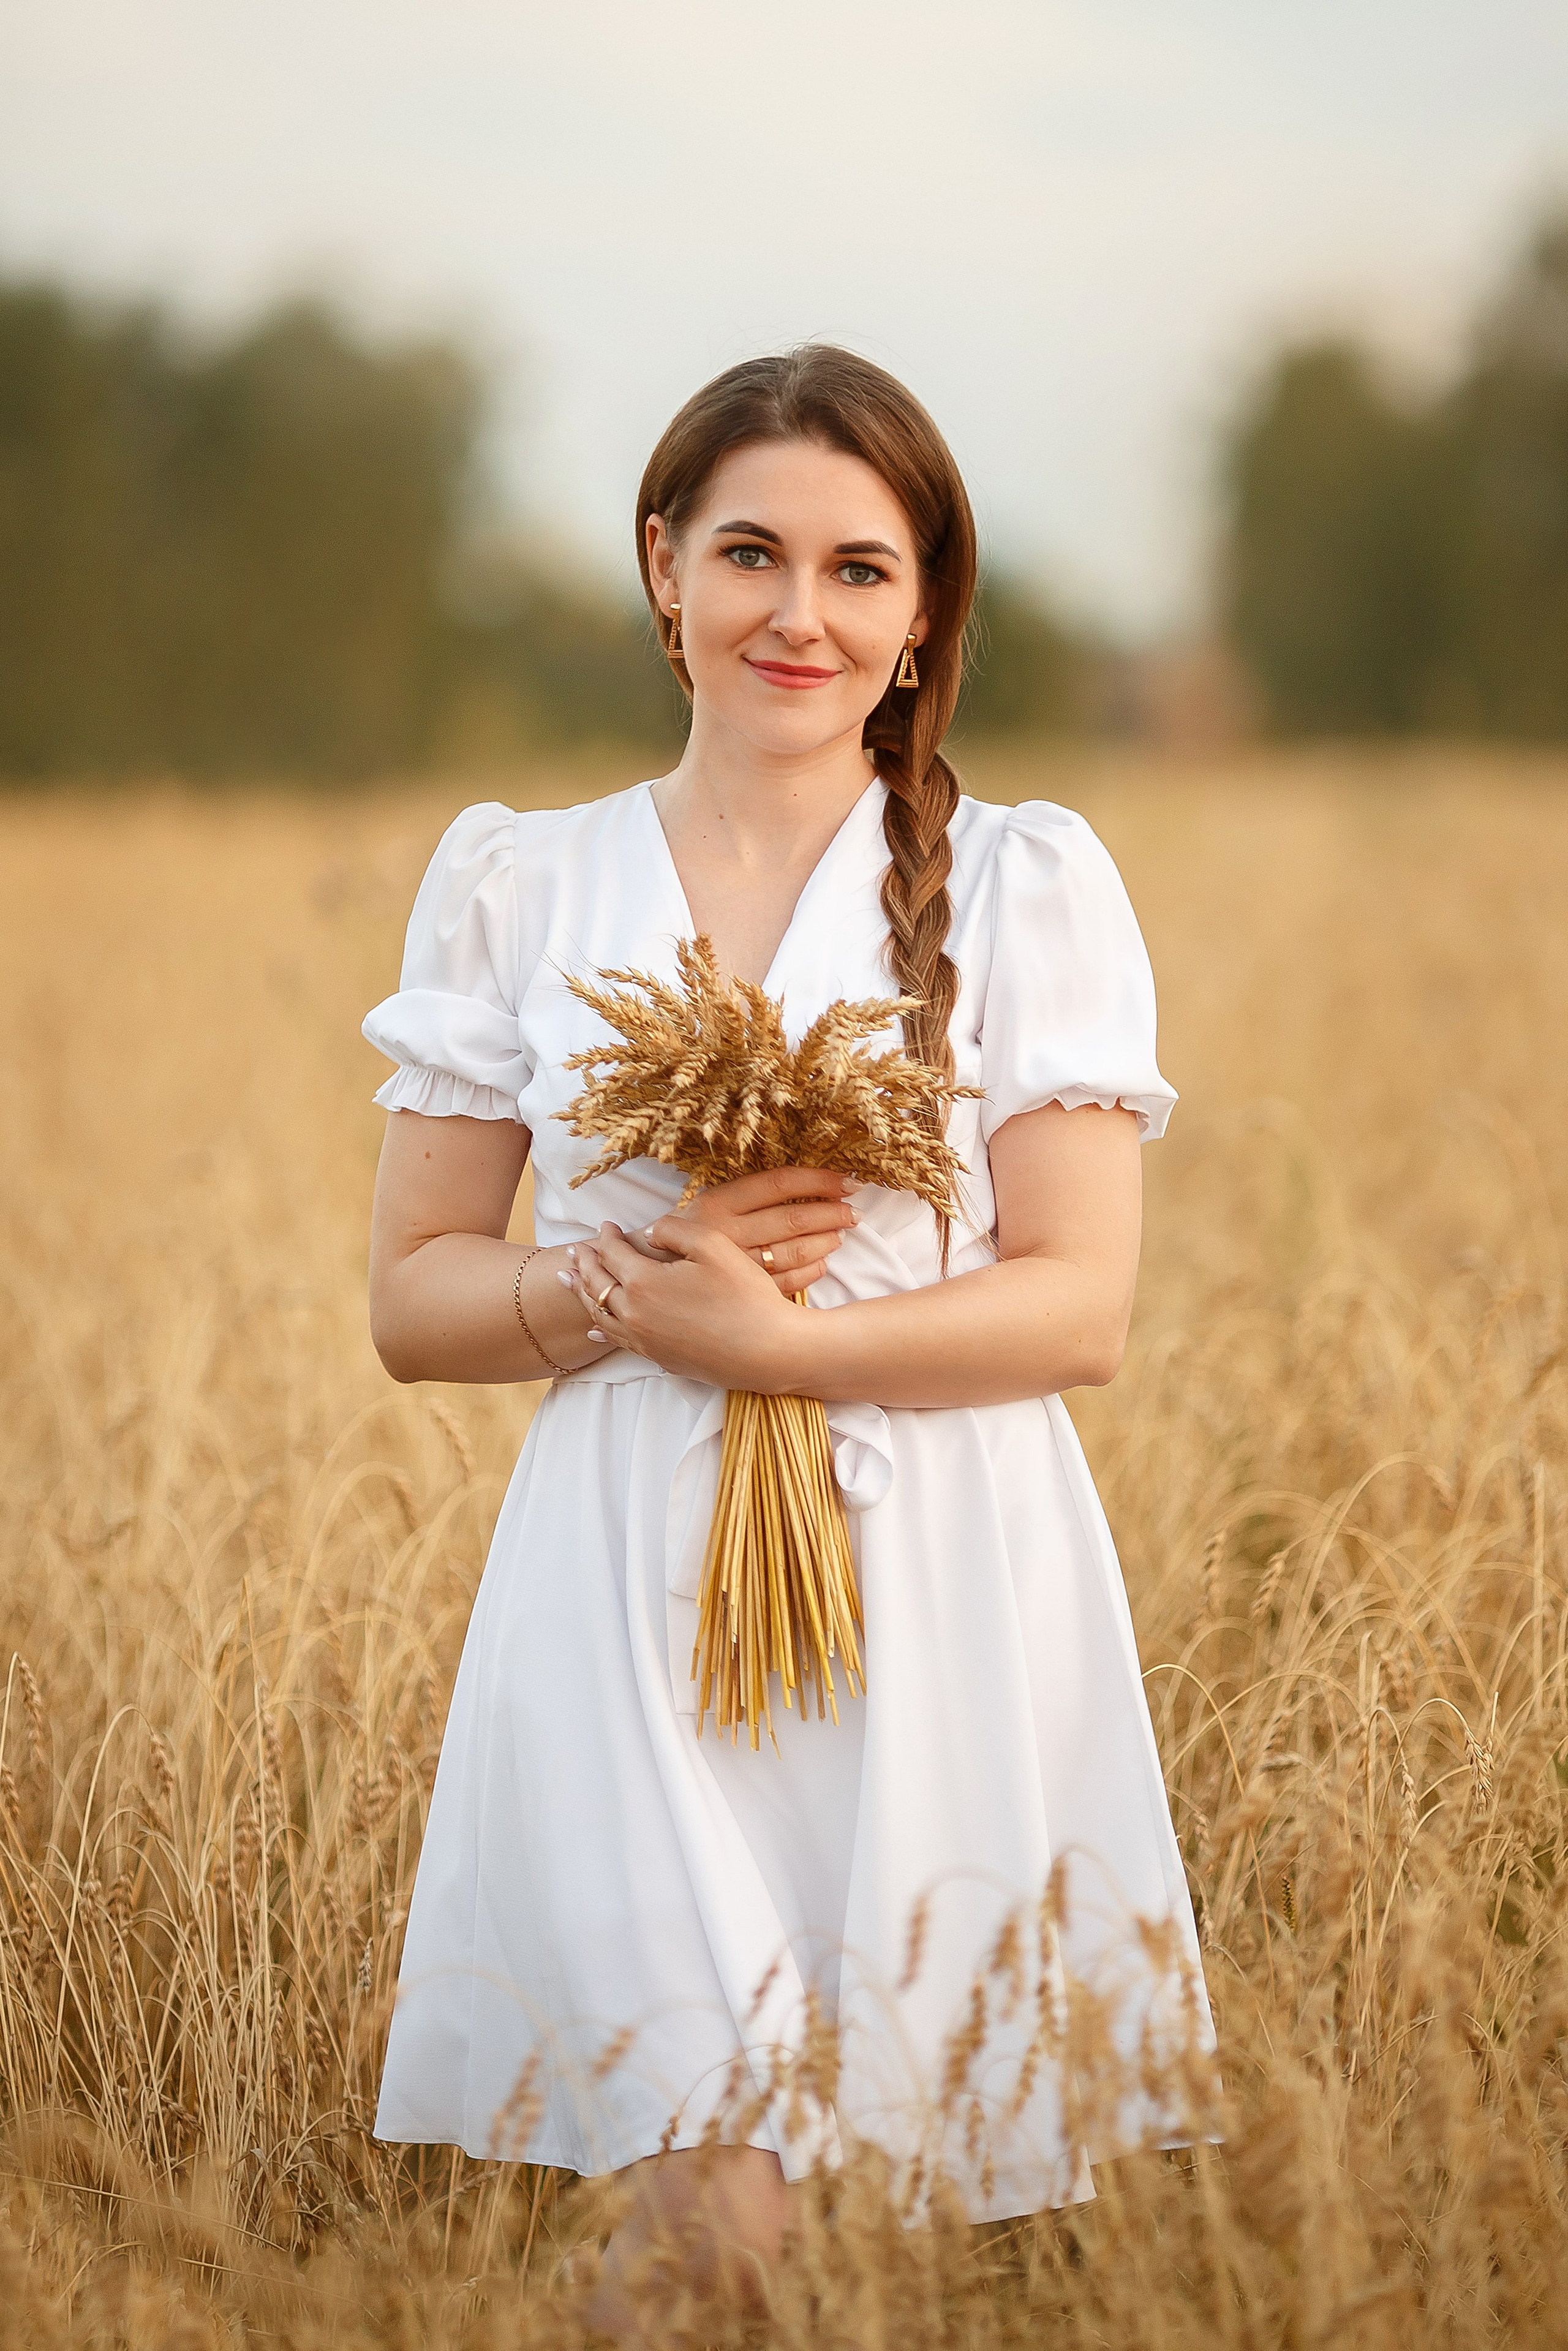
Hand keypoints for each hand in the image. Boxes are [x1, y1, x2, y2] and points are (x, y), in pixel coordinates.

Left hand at [565, 1219, 817, 1390]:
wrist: (769, 1351)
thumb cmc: (746, 1295)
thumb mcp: (713, 1245)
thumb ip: (673, 1229)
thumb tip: (647, 1232)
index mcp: (643, 1282)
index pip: (612, 1254)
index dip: (605, 1237)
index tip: (605, 1225)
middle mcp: (634, 1314)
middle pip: (597, 1285)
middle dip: (585, 1264)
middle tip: (576, 1250)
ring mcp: (645, 1340)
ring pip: (601, 1315)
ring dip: (583, 1295)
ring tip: (570, 1282)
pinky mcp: (658, 1358)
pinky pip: (617, 1341)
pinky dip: (601, 1329)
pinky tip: (595, 1329)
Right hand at [625, 1166, 856, 1297]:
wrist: (636, 1280)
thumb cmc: (674, 1240)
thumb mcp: (701, 1208)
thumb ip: (742, 1198)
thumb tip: (798, 1184)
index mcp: (717, 1203)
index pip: (779, 1183)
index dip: (819, 1181)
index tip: (848, 1181)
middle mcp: (725, 1233)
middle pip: (792, 1219)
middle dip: (831, 1214)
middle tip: (855, 1212)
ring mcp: (732, 1267)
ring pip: (793, 1253)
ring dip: (825, 1243)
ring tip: (841, 1235)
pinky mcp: (737, 1294)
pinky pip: (785, 1284)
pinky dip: (810, 1274)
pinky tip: (822, 1264)